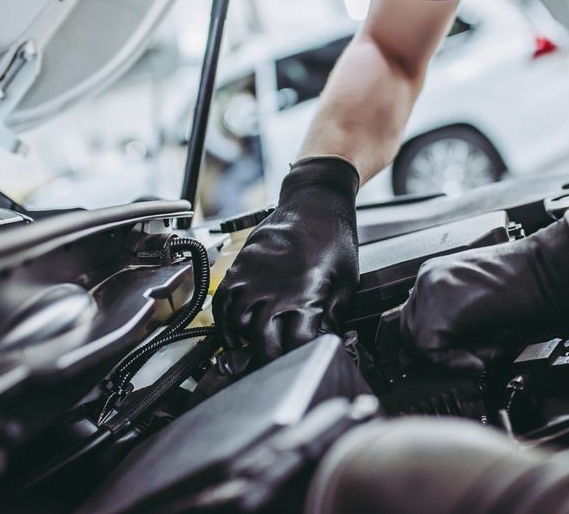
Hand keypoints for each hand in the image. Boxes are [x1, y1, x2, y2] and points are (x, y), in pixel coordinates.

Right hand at [213, 156, 359, 362]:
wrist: (315, 201)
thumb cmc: (334, 236)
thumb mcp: (346, 280)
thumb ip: (334, 314)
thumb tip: (327, 340)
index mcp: (306, 294)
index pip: (296, 345)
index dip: (301, 358)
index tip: (306, 361)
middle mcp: (274, 288)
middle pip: (262, 342)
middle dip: (270, 360)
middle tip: (278, 367)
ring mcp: (253, 276)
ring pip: (237, 324)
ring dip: (245, 343)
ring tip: (255, 352)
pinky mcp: (241, 266)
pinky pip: (223, 302)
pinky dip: (223, 322)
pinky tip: (234, 333)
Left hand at [400, 217, 568, 372]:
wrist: (550, 273)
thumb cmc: (527, 288)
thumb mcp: (480, 306)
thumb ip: (455, 324)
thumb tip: (442, 354)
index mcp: (436, 274)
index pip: (414, 318)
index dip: (436, 345)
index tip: (462, 354)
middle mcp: (429, 277)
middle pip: (409, 331)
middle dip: (438, 354)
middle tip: (473, 357)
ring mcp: (432, 291)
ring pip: (418, 344)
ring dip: (450, 358)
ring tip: (486, 350)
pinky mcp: (442, 309)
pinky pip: (432, 351)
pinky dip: (456, 363)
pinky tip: (484, 355)